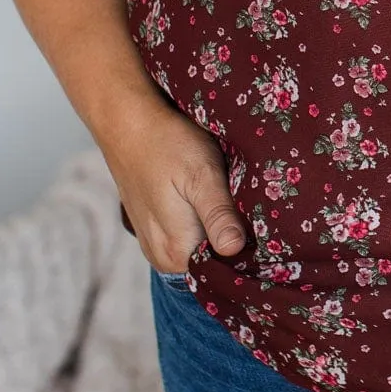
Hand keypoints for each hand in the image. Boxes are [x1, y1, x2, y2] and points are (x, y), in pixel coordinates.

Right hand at [101, 93, 247, 273]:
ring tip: (226, 198)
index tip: (262, 223)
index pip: (227, 268)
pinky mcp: (154, 232)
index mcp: (177, 252)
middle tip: (247, 205)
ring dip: (218, 229)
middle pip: (214, 261)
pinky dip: (202, 223)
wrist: (127, 124)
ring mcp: (156, 247)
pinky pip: (188, 239)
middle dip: (235, 238)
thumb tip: (234, 250)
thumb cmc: (169, 144)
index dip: (250, 247)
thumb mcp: (203, 175)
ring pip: (202, 249)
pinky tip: (208, 198)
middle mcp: (164, 259)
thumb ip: (218, 215)